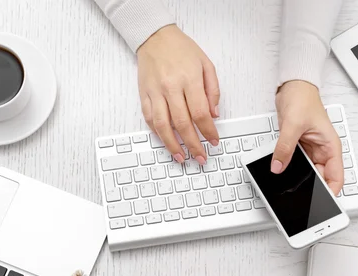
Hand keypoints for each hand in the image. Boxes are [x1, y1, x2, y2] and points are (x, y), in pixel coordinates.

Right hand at [137, 25, 219, 164]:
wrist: (155, 37)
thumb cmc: (182, 49)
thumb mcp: (206, 64)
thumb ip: (213, 90)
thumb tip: (214, 115)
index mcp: (189, 79)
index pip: (200, 113)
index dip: (208, 131)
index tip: (213, 141)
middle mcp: (171, 87)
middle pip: (182, 124)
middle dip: (192, 145)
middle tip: (199, 157)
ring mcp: (155, 92)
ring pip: (163, 126)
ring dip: (172, 145)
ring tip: (180, 157)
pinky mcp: (144, 94)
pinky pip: (149, 119)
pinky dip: (158, 133)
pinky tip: (166, 141)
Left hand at [273, 81, 343, 194]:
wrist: (293, 87)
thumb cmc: (303, 99)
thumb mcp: (293, 125)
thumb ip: (285, 148)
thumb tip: (278, 167)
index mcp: (331, 146)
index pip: (336, 176)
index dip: (331, 192)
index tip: (323, 204)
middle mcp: (322, 150)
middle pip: (320, 178)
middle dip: (310, 188)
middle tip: (299, 199)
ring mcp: (310, 150)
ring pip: (306, 172)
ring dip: (297, 178)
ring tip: (287, 187)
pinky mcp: (298, 148)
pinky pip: (296, 164)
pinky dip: (289, 169)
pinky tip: (281, 172)